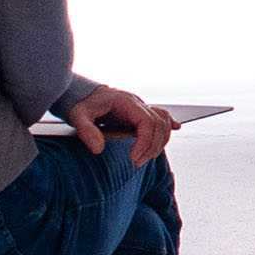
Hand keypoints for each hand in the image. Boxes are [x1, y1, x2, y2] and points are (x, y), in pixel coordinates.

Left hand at [62, 83, 176, 163]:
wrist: (80, 92)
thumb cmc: (80, 103)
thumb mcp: (78, 116)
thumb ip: (87, 132)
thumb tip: (98, 149)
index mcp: (125, 102)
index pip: (147, 122)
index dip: (145, 142)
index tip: (134, 158)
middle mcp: (137, 104)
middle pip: (158, 124)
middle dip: (152, 146)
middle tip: (137, 162)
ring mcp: (139, 107)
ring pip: (162, 122)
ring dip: (160, 141)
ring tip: (146, 157)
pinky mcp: (138, 112)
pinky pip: (160, 115)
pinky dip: (168, 123)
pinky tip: (177, 126)